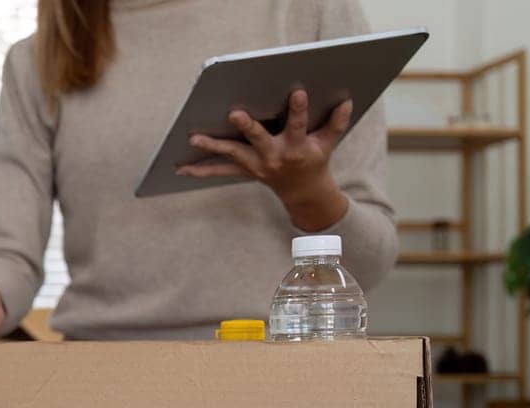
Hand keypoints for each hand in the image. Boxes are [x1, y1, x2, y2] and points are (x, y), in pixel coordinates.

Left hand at [179, 89, 351, 231]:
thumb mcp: (328, 143)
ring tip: (194, 138)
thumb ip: (336, 122)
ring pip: (233, 154)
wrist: (303, 193)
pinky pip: (220, 171)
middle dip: (247, 127)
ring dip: (213, 146)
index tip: (297, 92)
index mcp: (297, 147)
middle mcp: (274, 156)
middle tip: (234, 113)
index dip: (298, 109)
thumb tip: (347, 100)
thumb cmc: (315, 160)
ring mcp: (256, 165)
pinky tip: (182, 169)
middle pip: (259, 139)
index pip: (299, 124)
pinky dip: (201, 171)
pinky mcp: (244, 171)